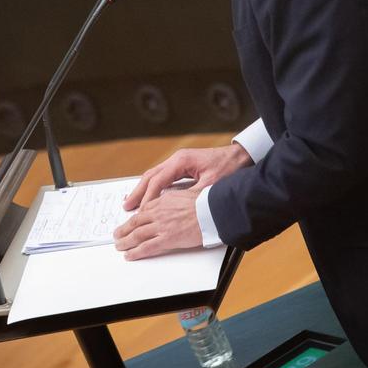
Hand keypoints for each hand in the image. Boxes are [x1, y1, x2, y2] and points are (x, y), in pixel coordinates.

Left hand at [113, 188, 202, 259]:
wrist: (212, 211)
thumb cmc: (205, 203)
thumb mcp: (185, 194)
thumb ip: (174, 199)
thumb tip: (172, 201)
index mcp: (163, 201)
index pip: (144, 210)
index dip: (134, 217)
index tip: (130, 222)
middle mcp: (159, 213)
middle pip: (136, 222)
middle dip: (124, 229)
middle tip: (117, 234)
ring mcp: (162, 226)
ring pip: (137, 235)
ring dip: (125, 241)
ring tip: (119, 246)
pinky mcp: (167, 239)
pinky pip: (147, 247)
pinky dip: (136, 252)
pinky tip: (129, 255)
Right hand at [122, 143, 252, 211]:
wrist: (240, 157)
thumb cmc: (228, 169)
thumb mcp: (211, 186)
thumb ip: (192, 197)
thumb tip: (176, 210)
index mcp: (181, 161)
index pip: (158, 180)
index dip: (148, 196)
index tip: (141, 210)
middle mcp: (176, 160)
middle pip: (150, 176)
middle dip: (138, 192)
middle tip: (127, 207)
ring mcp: (178, 162)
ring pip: (154, 176)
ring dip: (143, 190)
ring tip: (131, 203)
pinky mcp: (182, 166)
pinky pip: (162, 177)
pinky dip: (152, 187)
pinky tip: (148, 196)